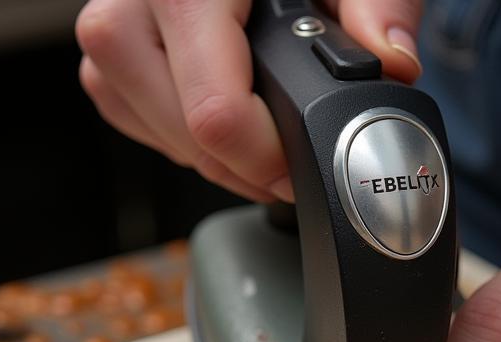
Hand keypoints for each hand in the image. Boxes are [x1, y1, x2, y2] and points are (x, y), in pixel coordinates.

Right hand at [76, 0, 423, 201]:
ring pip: (157, 136)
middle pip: (185, 136)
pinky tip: (223, 118)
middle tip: (288, 159)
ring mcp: (111, 26)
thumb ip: (378, 6)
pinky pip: (136, 121)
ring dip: (214, 157)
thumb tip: (394, 61)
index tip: (304, 166)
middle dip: (247, 166)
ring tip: (260, 135)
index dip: (271, 159)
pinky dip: (182, 138)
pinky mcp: (107, 53)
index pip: (217, 112)